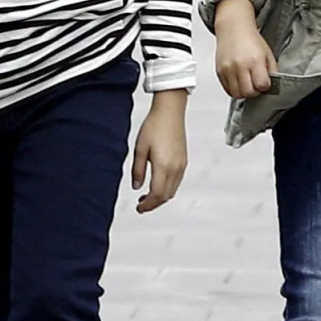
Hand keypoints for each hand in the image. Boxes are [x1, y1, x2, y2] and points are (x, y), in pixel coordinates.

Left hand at [130, 91, 188, 211]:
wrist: (170, 111)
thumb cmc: (154, 126)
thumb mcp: (140, 148)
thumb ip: (137, 170)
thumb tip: (136, 187)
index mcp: (163, 166)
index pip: (156, 194)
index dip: (147, 205)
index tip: (139, 209)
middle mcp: (175, 168)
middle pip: (166, 196)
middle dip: (154, 204)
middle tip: (141, 206)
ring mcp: (182, 165)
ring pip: (172, 190)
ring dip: (161, 197)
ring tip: (147, 197)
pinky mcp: (184, 161)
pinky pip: (177, 182)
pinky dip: (167, 188)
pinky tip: (157, 184)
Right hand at [213, 0, 276, 99]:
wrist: (233, 28)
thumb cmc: (251, 39)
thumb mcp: (267, 53)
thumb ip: (272, 71)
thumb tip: (271, 86)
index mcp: (255, 60)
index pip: (262, 85)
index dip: (265, 86)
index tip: (264, 82)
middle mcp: (240, 65)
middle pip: (249, 93)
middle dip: (255, 91)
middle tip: (256, 84)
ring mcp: (228, 69)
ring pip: (237, 94)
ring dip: (244, 92)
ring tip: (247, 82)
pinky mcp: (219, 72)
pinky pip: (227, 90)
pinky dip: (234, 89)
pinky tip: (239, 80)